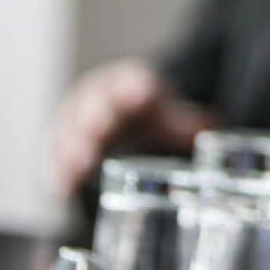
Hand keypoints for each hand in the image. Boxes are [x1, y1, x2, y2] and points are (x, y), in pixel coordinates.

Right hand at [49, 57, 216, 197]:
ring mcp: (76, 121)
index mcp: (127, 84)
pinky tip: (62, 187)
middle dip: (97, 116)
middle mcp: (97, 98)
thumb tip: (212, 125)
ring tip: (79, 164)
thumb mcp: (165, 113)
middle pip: (95, 105)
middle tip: (100, 128)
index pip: (131, 82)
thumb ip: (184, 122)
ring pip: (71, 129)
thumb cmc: (142, 111)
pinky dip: (57, 171)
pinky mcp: (62, 146)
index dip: (135, 87)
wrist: (110, 112)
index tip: (140, 94)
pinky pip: (56, 156)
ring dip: (74, 146)